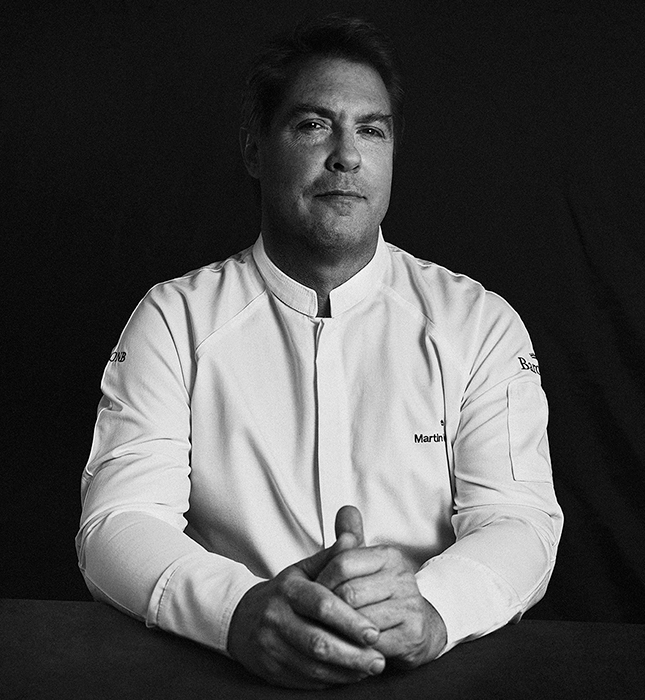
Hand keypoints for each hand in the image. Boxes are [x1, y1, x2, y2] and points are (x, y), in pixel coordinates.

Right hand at [227, 531, 385, 688]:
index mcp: (288, 590)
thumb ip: (331, 557)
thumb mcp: (304, 570)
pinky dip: (332, 680)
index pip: (321, 606)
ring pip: (313, 665)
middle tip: (379, 659)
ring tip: (371, 668)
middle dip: (352, 654)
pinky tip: (350, 675)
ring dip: (346, 671)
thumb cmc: (285, 593)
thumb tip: (352, 537)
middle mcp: (276, 618)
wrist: (243, 619)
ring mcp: (271, 646)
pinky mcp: (271, 670)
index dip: (350, 621)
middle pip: (318, 642)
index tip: (375, 631)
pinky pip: (306, 680)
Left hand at [317, 506, 447, 668]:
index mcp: (388, 556)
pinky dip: (354, 649)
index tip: (313, 595)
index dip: (322, 581)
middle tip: (316, 619)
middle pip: (348, 593)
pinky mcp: (412, 635)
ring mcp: (409, 606)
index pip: (342, 562)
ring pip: (358, 620)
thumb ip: (351, 539)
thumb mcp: (366, 566)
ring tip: (327, 635)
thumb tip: (345, 509)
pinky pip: (371, 644)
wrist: (420, 628)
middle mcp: (402, 577)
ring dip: (339, 631)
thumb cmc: (382, 596)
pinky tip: (346, 648)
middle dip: (328, 610)